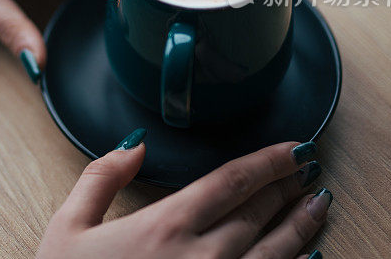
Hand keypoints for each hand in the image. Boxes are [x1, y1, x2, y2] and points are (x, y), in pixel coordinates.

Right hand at [38, 134, 329, 258]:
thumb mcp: (69, 228)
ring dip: (303, 223)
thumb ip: (100, 178)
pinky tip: (310, 256)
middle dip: (287, 185)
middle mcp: (201, 257)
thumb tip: (135, 144)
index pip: (231, 181)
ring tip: (321, 202)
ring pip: (277, 252)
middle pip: (259, 211)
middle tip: (307, 166)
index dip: (268, 160)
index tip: (294, 147)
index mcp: (165, 226)